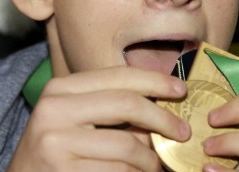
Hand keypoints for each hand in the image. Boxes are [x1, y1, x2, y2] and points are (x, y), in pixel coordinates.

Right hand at [7, 67, 189, 170]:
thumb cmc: (55, 151)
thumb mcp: (73, 118)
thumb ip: (108, 105)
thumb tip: (163, 101)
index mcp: (60, 89)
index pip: (118, 76)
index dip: (155, 81)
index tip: (181, 90)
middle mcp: (54, 110)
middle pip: (127, 104)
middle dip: (164, 118)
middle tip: (184, 131)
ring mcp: (56, 144)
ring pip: (129, 147)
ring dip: (152, 159)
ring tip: (157, 165)